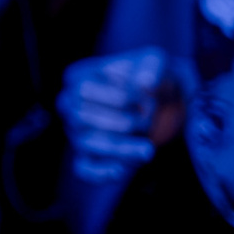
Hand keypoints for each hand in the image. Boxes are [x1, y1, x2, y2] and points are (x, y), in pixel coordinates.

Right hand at [58, 46, 188, 182]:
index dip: (117, 96)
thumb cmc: (153, 74)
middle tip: (150, 117)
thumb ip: (152, 68)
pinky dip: (99, 173)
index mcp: (78, 78)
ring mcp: (77, 132)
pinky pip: (84, 169)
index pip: (84, 90)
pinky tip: (120, 171)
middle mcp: (70, 105)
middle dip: (121, 122)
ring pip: (87, 144)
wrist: (164, 98)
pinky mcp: (90, 155)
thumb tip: (145, 84)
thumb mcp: (156, 61)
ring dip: (120, 148)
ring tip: (149, 149)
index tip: (147, 94)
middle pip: (82, 119)